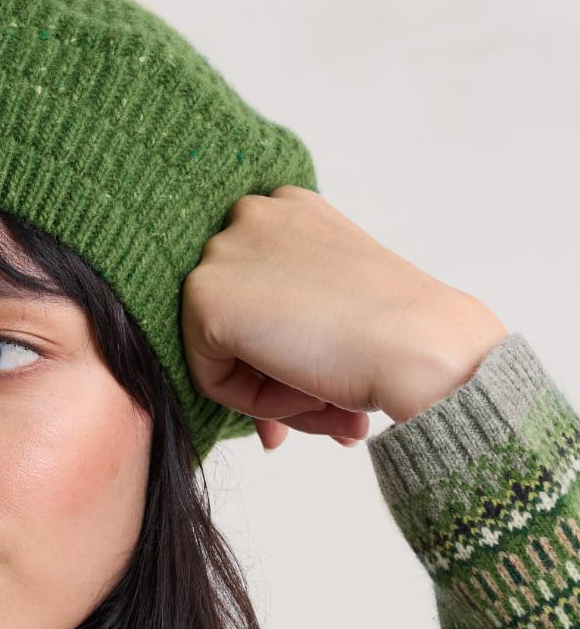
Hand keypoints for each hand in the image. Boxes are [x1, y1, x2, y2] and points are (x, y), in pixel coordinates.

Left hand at [179, 186, 509, 450]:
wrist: (423, 348)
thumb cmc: (401, 335)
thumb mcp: (341, 309)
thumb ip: (296, 321)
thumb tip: (272, 358)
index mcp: (291, 211)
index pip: (260, 297)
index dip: (286, 354)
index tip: (322, 393)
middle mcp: (253, 215)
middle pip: (237, 326)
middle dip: (276, 383)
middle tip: (330, 416)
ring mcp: (223, 251)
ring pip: (224, 356)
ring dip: (275, 396)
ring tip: (331, 407)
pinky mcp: (204, 298)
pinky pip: (211, 379)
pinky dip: (255, 404)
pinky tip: (307, 393)